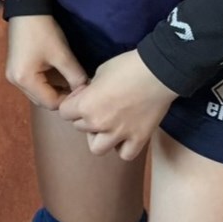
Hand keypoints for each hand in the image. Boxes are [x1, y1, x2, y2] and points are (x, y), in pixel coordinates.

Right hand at [6, 14, 89, 109]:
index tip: (83, 90)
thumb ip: (76, 76)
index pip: (51, 103)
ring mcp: (13, 76)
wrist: (26, 9)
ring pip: (38, 94)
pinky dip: (46, 84)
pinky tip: (57, 75)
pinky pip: (34, 85)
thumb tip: (86, 91)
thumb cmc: (43, 31)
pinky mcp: (15, 70)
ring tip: (69, 81)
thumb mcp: (63, 55)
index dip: (69, 99)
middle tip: (78, 87)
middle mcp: (15, 82)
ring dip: (54, 91)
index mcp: (25, 80)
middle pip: (43, 101)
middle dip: (62, 96)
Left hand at [57, 49, 176, 160]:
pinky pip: (125, 154)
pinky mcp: (139, 140)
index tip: (83, 95)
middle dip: (85, 117)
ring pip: (97, 148)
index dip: (72, 103)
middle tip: (99, 105)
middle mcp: (99, 123)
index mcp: (85, 105)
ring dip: (99, 137)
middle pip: (80, 127)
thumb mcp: (99, 72)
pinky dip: (123, 147)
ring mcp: (119, 134)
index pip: (64, 113)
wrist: (157, 73)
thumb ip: (90, 90)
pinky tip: (125, 135)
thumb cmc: (126, 67)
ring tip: (108, 125)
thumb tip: (89, 97)